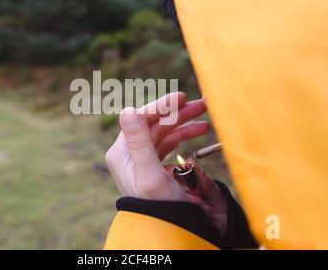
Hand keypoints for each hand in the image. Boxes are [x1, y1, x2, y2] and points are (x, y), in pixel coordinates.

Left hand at [105, 93, 227, 235]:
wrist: (173, 231)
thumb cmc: (159, 207)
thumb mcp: (150, 174)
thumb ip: (140, 141)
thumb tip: (127, 109)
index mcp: (122, 153)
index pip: (140, 119)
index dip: (161, 106)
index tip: (181, 97)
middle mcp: (131, 154)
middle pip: (155, 124)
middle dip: (178, 113)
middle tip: (201, 104)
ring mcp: (144, 160)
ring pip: (164, 132)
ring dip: (184, 123)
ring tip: (204, 118)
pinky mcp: (157, 167)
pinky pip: (170, 145)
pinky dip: (184, 136)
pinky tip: (198, 132)